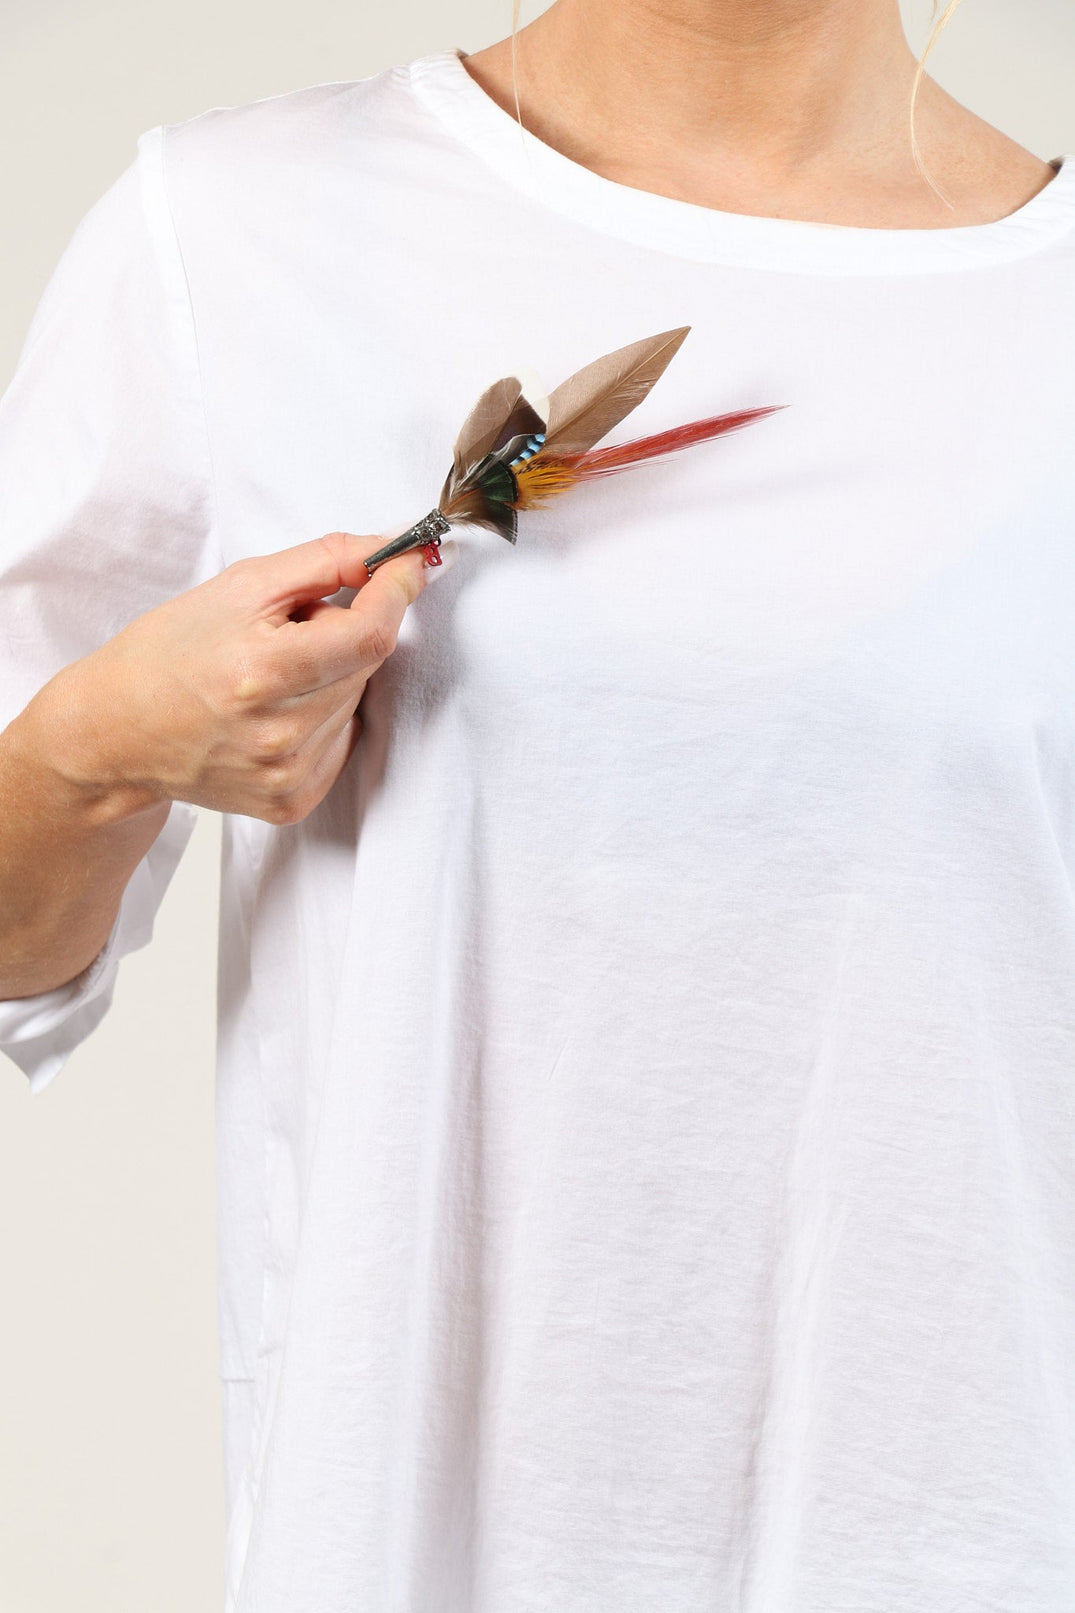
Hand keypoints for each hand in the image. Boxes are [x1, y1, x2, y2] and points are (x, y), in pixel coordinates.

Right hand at [25, 532, 431, 825]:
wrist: (116, 731)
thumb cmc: (169, 651)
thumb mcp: (240, 586)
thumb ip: (325, 561)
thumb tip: (392, 549)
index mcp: (264, 673)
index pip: (371, 633)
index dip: (397, 592)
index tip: (409, 564)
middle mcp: (280, 734)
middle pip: (365, 665)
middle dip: (342, 633)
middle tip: (289, 629)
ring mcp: (287, 775)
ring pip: (355, 702)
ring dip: (331, 677)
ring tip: (270, 675)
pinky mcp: (291, 801)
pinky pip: (341, 742)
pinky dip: (322, 718)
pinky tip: (274, 713)